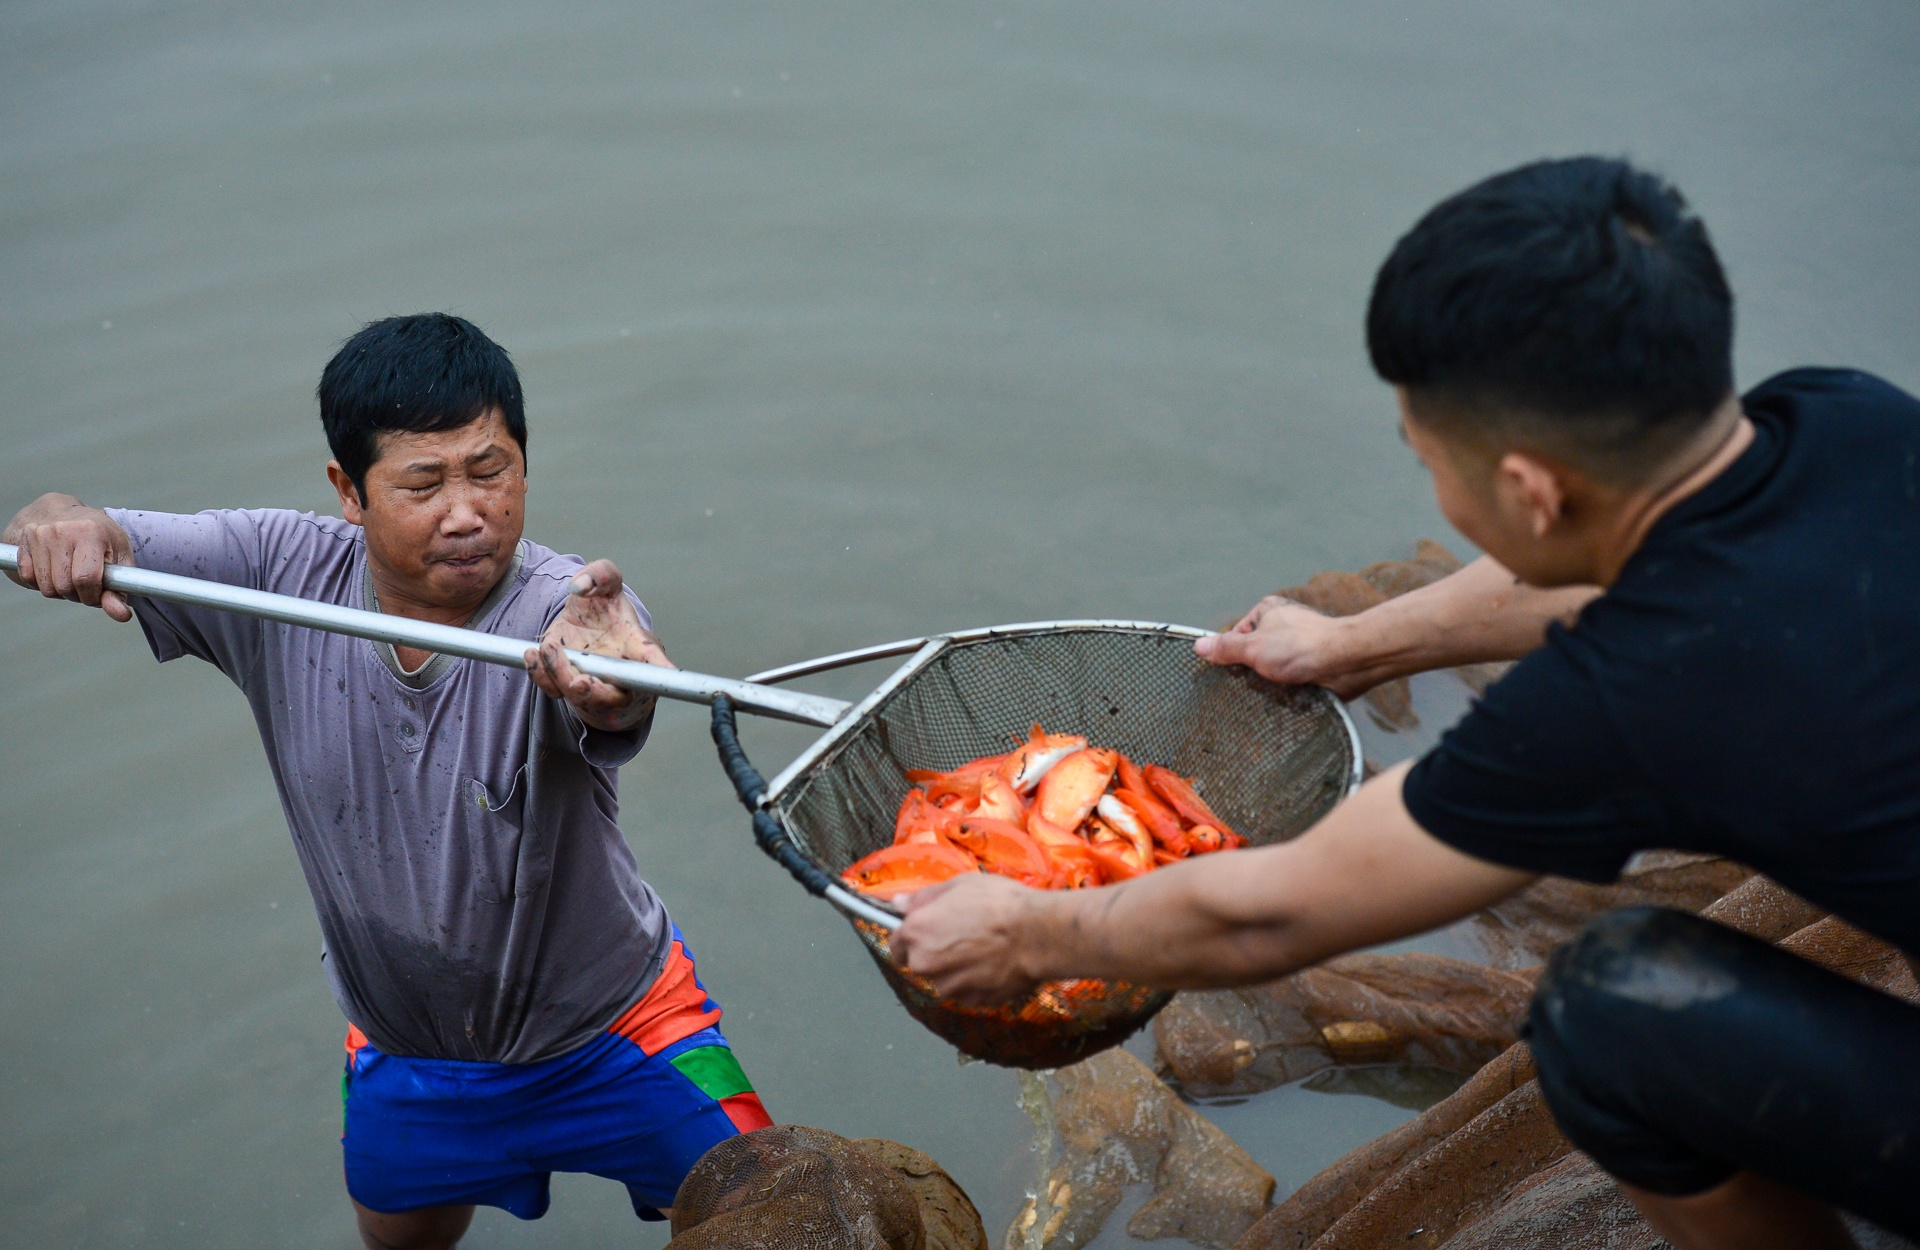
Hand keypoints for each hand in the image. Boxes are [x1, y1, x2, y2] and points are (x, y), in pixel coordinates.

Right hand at [2, 493, 135, 621]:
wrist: (65, 511)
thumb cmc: (99, 536)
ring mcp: (40, 535)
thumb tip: (121, 615)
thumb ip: (121, 588)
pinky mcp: (24, 541)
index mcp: (91, 532)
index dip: (93, 595)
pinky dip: (42, 583)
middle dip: (78, 594)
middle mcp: (62, 530)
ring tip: (71, 576)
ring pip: (46, 586)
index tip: (98, 594)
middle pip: (64, 586)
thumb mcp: (120, 557)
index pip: (86, 579)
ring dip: (60, 591)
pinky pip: (28, 578)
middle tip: (86, 584)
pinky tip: (54, 571)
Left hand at [524, 558, 672, 731]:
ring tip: (549, 647)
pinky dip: (541, 675)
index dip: (662, 666)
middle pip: (614, 695)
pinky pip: (553, 691)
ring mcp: (594, 684)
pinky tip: (534, 654)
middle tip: (579, 681)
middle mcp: (619, 672)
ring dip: (560, 675)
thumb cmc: (604, 610)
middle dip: (596, 693)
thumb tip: (580, 585)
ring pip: (580, 697)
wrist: (586, 633)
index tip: (670, 673)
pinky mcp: (567, 688)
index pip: (651, 658)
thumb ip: (600, 573)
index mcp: (636, 645)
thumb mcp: (607, 583)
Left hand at [891, 874, 1049, 1006]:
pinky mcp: (974, 1000)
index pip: (896, 945)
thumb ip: (924, 898)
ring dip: (956, 971)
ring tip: (983, 949)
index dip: (910, 938)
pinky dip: (977, 982)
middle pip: (919, 965)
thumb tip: (899, 903)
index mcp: (917, 932)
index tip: (924, 933)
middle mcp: (926, 963)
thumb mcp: (959, 885)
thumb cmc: (1001, 904)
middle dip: (934, 954)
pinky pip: (968, 993)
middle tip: (962, 936)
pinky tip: (994, 963)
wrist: (1038, 933)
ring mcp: (950, 986)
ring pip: (944, 981)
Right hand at [1195, 595, 1369, 696]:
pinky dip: (1289, 689)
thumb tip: (1199, 645)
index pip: (1237, 635)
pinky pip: (1292, 680)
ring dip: (1273, 683)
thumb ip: (1226, 648)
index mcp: (1268, 611)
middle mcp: (1284, 625)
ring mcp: (1300, 645)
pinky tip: (1291, 694)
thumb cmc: (1301, 647)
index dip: (1232, 654)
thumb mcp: (1253, 648)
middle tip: (1256, 682)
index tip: (1233, 669)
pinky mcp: (1313, 664)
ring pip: (1273, 669)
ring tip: (1276, 689)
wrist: (1347, 661)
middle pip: (1254, 653)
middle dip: (1254, 671)